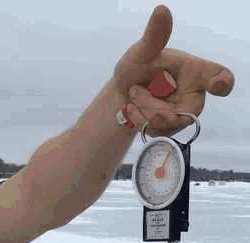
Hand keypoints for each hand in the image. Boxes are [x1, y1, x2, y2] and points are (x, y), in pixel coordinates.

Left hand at [114, 5, 234, 137]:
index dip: (221, 82)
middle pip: (188, 111)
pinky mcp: (168, 129)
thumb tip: (161, 10)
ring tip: (133, 93)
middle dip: (158, 107)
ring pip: (168, 123)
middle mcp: (192, 93)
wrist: (119, 92)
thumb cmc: (136, 67)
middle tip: (135, 93)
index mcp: (194, 71)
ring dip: (143, 110)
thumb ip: (154, 37)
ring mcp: (180, 114)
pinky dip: (139, 120)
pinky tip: (132, 107)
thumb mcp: (141, 52)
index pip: (218, 77)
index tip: (217, 85)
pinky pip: (156, 132)